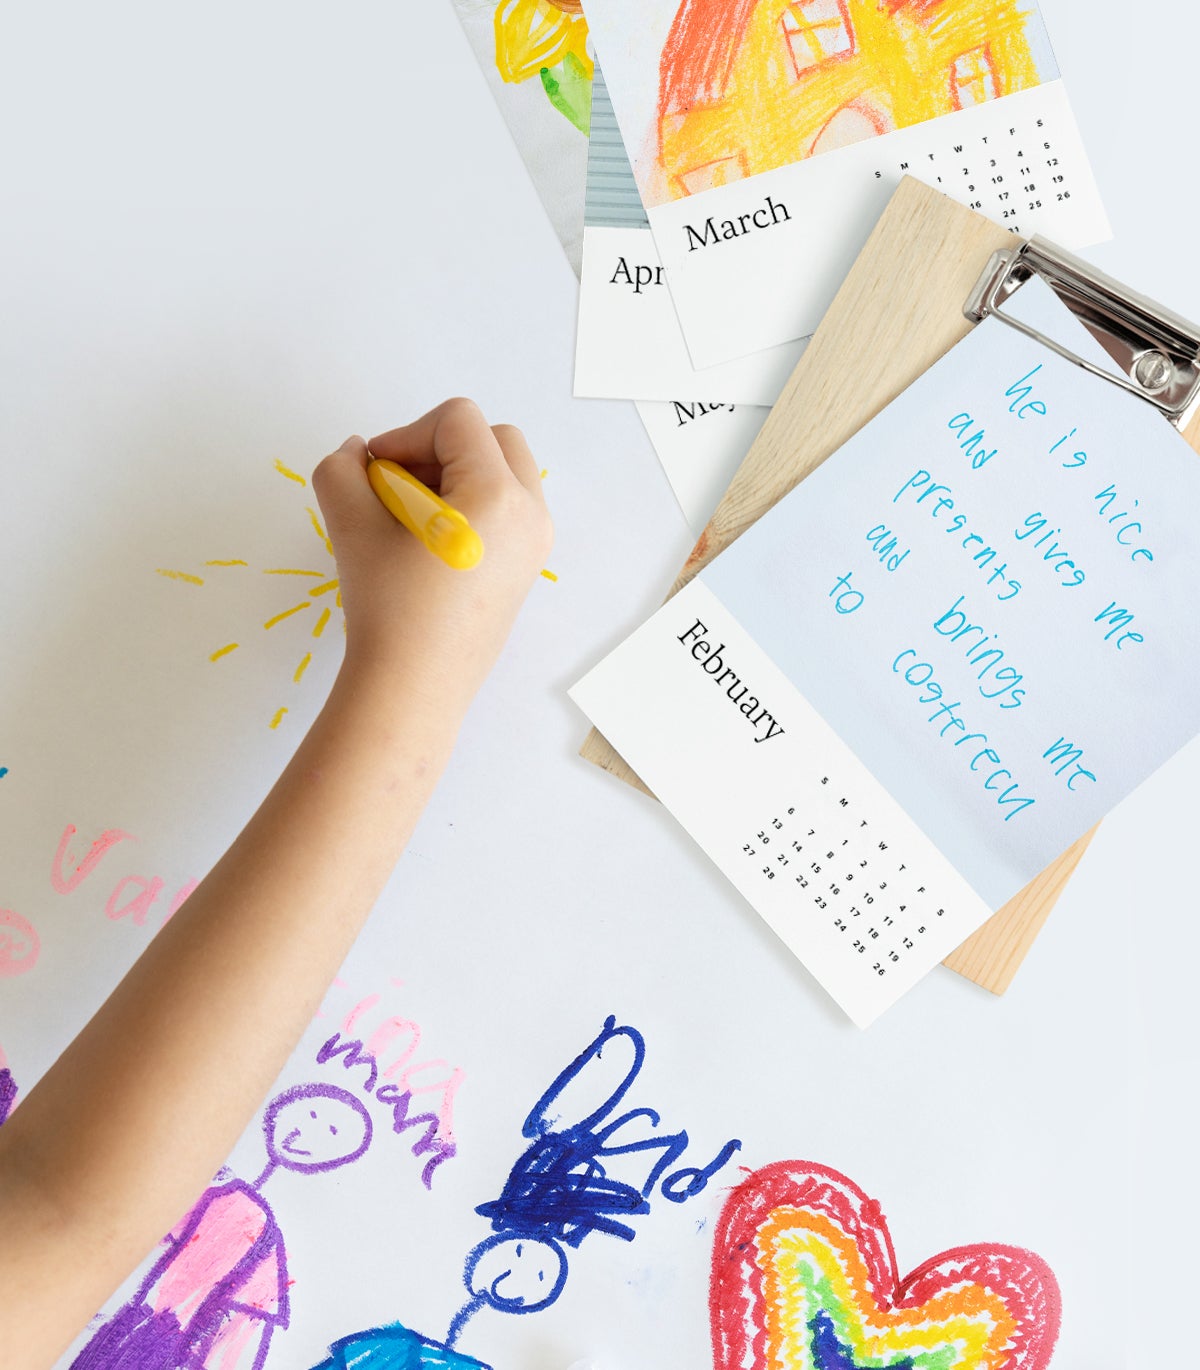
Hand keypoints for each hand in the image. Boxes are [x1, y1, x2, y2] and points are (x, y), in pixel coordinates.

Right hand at [312, 398, 552, 716]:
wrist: (414, 687)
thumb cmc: (388, 606)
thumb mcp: (351, 526)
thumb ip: (342, 470)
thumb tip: (355, 451)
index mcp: (498, 494)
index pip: (458, 420)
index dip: (407, 434)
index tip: (375, 474)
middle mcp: (530, 514)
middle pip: (494, 438)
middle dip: (440, 449)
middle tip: (397, 489)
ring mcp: (535, 544)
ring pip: (504, 474)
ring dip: (456, 476)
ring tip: (408, 518)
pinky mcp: (526, 570)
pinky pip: (507, 511)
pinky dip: (471, 507)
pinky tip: (429, 544)